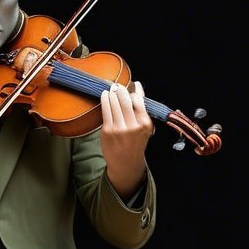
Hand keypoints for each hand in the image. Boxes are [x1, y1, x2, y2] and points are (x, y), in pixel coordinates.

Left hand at [100, 81, 153, 198]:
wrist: (125, 163)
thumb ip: (141, 107)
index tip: (128, 87)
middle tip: (116, 85)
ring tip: (110, 89)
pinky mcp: (107, 131)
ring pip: (114, 103)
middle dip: (120, 89)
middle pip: (125, 100)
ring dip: (111, 94)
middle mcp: (133, 126)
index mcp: (145, 124)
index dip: (132, 91)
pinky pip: (105, 110)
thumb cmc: (135, 142)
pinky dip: (104, 100)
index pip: (138, 100)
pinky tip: (104, 96)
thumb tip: (138, 86)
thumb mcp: (144, 126)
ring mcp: (119, 129)